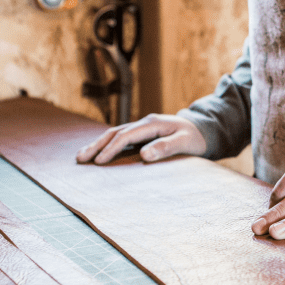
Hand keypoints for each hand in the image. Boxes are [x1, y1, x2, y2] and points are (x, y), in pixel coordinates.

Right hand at [76, 114, 206, 163]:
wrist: (203, 129)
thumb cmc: (195, 138)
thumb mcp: (185, 142)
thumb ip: (166, 147)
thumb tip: (143, 155)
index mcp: (152, 123)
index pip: (126, 136)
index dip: (111, 149)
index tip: (99, 162)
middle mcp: (144, 122)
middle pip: (115, 132)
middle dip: (96, 145)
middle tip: (80, 158)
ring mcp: (142, 126)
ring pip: (115, 133)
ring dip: (98, 144)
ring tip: (82, 156)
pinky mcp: (143, 133)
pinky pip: (121, 137)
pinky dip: (107, 144)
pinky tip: (98, 153)